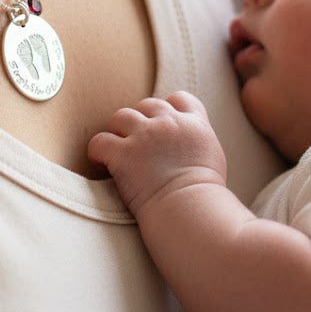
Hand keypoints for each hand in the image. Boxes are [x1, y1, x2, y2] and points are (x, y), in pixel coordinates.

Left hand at [88, 91, 227, 217]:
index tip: (162, 125)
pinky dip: (97, 151)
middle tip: (138, 144)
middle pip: (147, 105)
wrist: (192, 212)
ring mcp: (145, 135)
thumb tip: (188, 149)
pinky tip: (101, 161)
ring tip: (118, 150)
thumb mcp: (213, 160)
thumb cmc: (206, 199)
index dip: (168, 108)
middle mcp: (169, 123)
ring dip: (118, 131)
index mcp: (195, 124)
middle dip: (141, 121)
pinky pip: (100, 141)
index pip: (179, 99)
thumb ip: (198, 144)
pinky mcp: (124, 153)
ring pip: (121, 116)